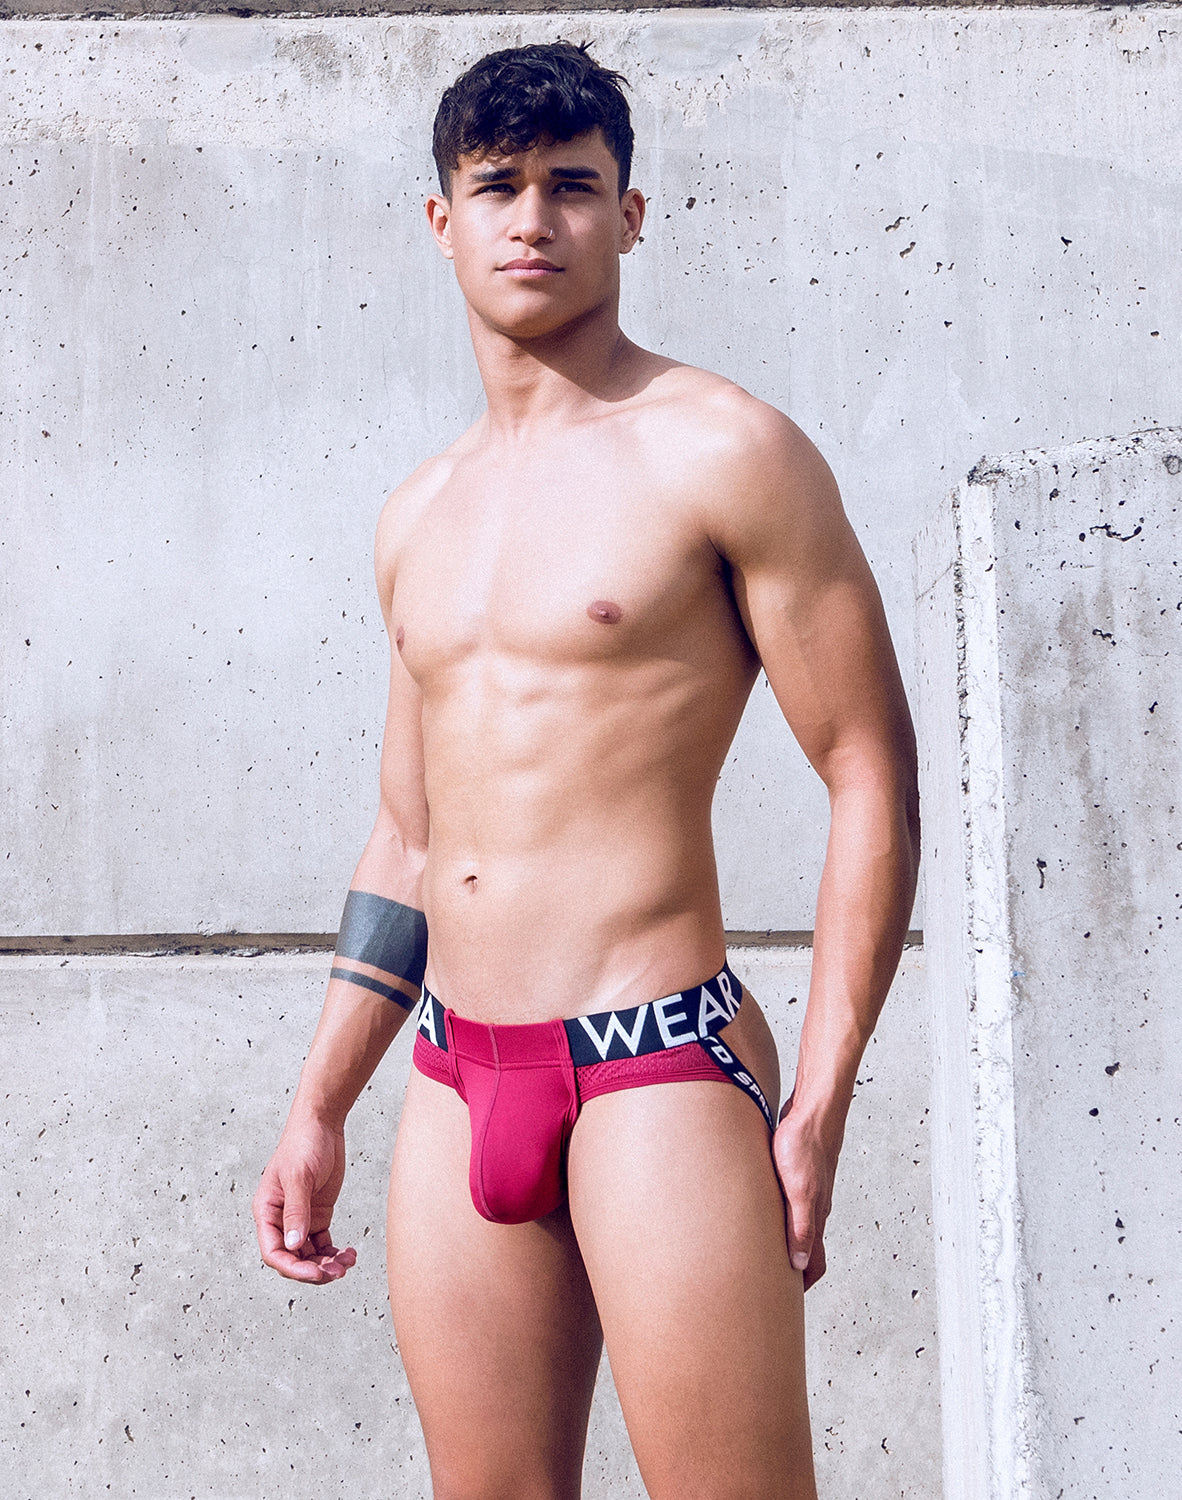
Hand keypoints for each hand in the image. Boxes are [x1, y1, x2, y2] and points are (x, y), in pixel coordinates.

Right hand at [252, 1115, 357, 1284]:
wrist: (322, 1123)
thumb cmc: (303, 1143)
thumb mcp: (299, 1176)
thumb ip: (296, 1211)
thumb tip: (293, 1244)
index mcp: (267, 1211)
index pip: (273, 1252)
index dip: (292, 1268)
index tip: (315, 1273)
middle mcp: (280, 1220)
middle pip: (292, 1259)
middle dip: (313, 1270)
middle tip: (337, 1272)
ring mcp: (300, 1219)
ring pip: (309, 1256)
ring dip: (327, 1265)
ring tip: (347, 1263)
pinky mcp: (318, 1215)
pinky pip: (323, 1244)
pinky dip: (334, 1253)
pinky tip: (349, 1253)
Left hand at [772, 1099, 841, 1290]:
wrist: (813, 1109)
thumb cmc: (805, 1145)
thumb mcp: (799, 1190)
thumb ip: (800, 1227)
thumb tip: (800, 1264)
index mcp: (815, 1217)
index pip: (814, 1264)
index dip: (802, 1286)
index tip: (785, 1305)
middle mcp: (812, 1209)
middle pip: (805, 1250)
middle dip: (788, 1270)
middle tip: (765, 1285)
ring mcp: (804, 1191)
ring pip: (795, 1227)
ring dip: (781, 1244)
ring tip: (758, 1256)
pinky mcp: (793, 1175)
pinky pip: (786, 1206)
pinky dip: (775, 1219)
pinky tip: (758, 1214)